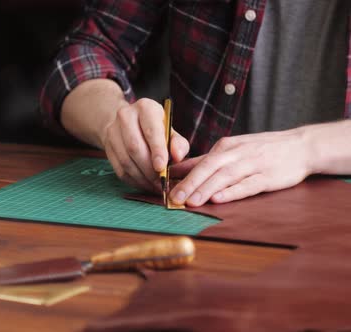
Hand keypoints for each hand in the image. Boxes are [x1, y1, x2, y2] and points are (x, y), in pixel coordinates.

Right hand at [101, 98, 189, 191]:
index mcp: (145, 108)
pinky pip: (119, 169)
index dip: (157, 150)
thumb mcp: (169, 130)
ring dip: (142, 178)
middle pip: (135, 147)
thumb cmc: (155, 128)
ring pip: (126, 160)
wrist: (128, 122)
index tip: (162, 167)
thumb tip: (177, 157)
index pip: (150, 130)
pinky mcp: (107, 147)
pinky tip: (145, 184)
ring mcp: (113, 131)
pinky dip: (134, 181)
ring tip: (155, 185)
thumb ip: (178, 143)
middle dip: (149, 168)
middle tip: (161, 181)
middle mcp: (126, 116)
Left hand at [169, 129, 311, 206]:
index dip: (181, 174)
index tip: (164, 186)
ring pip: (225, 176)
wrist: (300, 146)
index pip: (199, 161)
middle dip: (189, 183)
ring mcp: (253, 164)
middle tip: (173, 198)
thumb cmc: (261, 150)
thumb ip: (207, 161)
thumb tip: (178, 171)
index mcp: (225, 146)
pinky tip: (219, 199)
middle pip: (209, 168)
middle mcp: (237, 153)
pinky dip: (233, 192)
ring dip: (207, 189)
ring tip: (191, 201)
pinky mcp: (268, 177)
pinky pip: (248, 185)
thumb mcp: (233, 150)